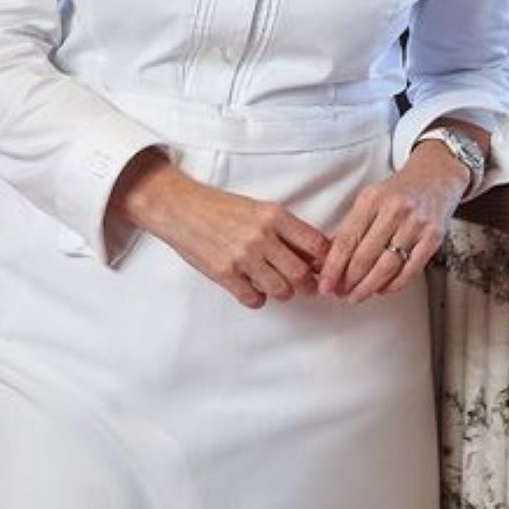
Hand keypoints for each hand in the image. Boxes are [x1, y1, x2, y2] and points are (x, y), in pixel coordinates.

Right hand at [110, 150, 329, 309]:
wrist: (183, 208)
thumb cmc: (223, 209)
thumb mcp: (260, 210)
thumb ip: (285, 230)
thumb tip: (315, 255)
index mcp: (275, 216)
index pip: (316, 245)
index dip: (325, 261)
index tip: (323, 268)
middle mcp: (262, 236)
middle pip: (302, 274)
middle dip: (308, 285)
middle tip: (306, 286)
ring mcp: (243, 256)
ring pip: (281, 290)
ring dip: (284, 293)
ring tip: (278, 286)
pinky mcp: (224, 273)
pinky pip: (254, 299)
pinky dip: (258, 299)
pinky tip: (252, 288)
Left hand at [318, 140, 471, 304]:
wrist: (436, 176)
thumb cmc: (399, 190)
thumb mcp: (371, 198)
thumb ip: (352, 226)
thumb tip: (331, 259)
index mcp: (372, 198)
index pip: (347, 239)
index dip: (333, 267)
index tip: (325, 284)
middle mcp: (395, 209)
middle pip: (365, 255)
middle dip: (349, 281)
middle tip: (340, 293)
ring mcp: (416, 223)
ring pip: (387, 266)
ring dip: (369, 287)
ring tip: (357, 295)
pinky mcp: (434, 237)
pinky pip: (410, 269)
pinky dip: (394, 284)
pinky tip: (382, 289)